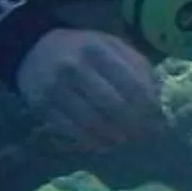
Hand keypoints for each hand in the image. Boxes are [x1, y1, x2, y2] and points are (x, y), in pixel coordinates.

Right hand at [14, 28, 166, 152]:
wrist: (34, 50)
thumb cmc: (83, 50)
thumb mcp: (111, 45)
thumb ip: (136, 66)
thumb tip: (156, 98)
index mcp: (97, 49)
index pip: (131, 84)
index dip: (148, 106)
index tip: (158, 119)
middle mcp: (75, 68)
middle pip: (113, 106)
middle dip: (133, 125)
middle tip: (144, 135)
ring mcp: (56, 89)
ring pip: (92, 122)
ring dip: (114, 136)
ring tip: (125, 140)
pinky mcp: (42, 107)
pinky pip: (71, 131)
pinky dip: (91, 142)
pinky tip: (104, 144)